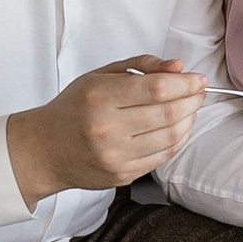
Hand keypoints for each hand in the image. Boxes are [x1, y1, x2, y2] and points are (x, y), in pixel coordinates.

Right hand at [7, 54, 205, 205]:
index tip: (198, 78)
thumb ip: (140, 66)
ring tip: (190, 109)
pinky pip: (163, 156)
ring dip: (190, 120)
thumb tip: (177, 66)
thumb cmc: (73, 109)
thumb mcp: (99, 76)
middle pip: (169, 113)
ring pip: (171, 137)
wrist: (44, 150)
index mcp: (100, 97)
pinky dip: (178, 140)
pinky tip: (178, 128)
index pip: (156, 89)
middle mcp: (107, 128)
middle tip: (198, 92)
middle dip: (193, 100)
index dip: (185, 83)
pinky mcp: (122, 175)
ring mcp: (115, 156)